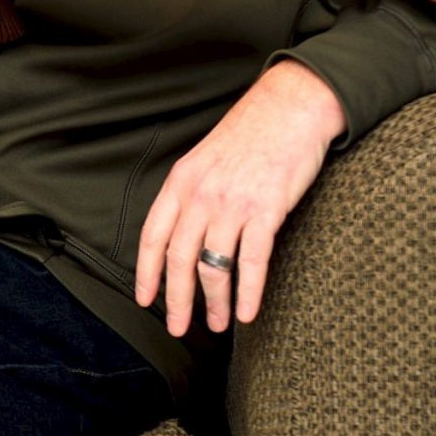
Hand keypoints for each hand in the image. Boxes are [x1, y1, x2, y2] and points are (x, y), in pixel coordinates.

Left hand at [134, 59, 345, 336]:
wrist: (289, 108)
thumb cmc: (249, 134)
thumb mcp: (203, 159)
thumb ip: (190, 194)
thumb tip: (181, 234)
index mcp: (180, 182)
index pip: (153, 237)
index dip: (146, 274)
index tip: (146, 301)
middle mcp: (201, 195)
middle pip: (180, 259)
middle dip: (177, 300)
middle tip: (178, 328)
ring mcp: (233, 203)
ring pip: (214, 266)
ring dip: (215, 302)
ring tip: (219, 324)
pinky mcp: (266, 210)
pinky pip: (252, 261)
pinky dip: (248, 292)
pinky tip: (247, 313)